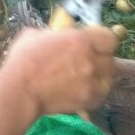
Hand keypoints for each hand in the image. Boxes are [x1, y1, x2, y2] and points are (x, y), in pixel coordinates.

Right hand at [0, 27, 117, 118]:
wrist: (22, 89)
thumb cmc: (24, 59)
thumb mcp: (37, 35)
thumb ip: (56, 34)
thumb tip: (61, 33)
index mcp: (80, 40)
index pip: (109, 38)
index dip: (104, 41)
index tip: (96, 44)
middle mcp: (91, 61)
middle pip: (111, 61)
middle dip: (103, 61)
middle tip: (91, 63)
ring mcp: (92, 82)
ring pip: (109, 80)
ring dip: (101, 78)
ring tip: (89, 79)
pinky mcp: (89, 100)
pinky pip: (101, 96)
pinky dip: (95, 94)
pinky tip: (84, 91)